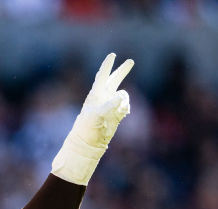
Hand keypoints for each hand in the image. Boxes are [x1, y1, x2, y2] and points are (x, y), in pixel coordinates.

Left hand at [51, 53, 133, 185]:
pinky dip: (126, 109)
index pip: (102, 76)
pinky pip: (126, 106)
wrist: (88, 143)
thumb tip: (122, 96)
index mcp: (96, 94)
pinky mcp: (117, 114)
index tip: (112, 55)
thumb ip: (109, 104)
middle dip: (122, 71)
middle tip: (130, 61)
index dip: (107, 65)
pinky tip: (122, 115)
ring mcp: (111, 105)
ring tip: (120, 110)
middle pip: (114, 80)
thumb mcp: (96, 114)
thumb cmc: (87, 127)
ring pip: (123, 95)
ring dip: (125, 100)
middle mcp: (104, 97)